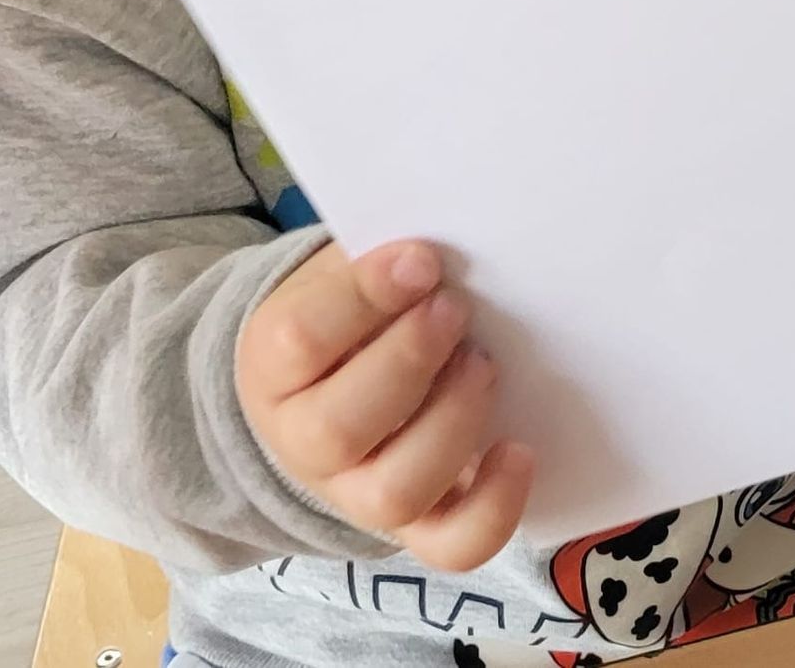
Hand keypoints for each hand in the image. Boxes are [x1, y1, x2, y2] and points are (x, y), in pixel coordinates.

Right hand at [238, 239, 532, 570]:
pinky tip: (519, 448)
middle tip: (454, 308)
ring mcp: (358, 493)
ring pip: (396, 491)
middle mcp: (305, 444)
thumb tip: (440, 250)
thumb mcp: (338, 275)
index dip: (364, 297)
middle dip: (409, 361)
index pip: (301, 341)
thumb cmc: (347, 313)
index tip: (422, 258)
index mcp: (274, 368)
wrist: (325, 386)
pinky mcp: (416, 524)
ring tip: (483, 363)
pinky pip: (451, 545)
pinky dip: (493, 506)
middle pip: (340, 428)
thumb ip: (377, 262)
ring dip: (451, 423)